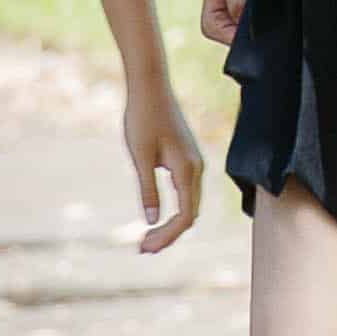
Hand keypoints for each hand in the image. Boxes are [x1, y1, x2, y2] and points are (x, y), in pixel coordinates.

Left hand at [115, 48, 208, 253]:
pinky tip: (156, 217)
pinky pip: (185, 193)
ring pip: (189, 204)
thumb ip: (147, 190)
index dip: (167, 236)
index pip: (185, 216)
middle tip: (142, 249)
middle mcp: (196, 169)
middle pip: (189, 214)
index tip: (145, 246)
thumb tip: (151, 220)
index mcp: (187, 170)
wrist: (150, 86)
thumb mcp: (140, 157)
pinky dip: (173, 209)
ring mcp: (193, 163)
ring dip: (170, 224)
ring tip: (146, 239)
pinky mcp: (186, 158)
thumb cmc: (142, 118)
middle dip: (168, 235)